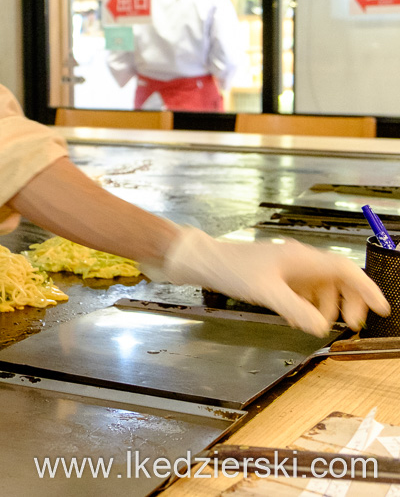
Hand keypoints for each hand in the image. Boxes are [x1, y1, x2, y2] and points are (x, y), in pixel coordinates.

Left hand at [157, 227, 387, 334]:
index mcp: (303, 259)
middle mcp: (300, 261)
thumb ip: (296, 310)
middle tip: (351, 325)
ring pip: (322, 287)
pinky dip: (309, 305)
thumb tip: (321, 327)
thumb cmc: (231, 269)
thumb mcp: (266, 293)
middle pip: (339, 279)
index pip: (346, 270)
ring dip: (328, 306)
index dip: (366, 289)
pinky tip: (300, 319)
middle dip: (349, 302)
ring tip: (322, 325)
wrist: (205, 261)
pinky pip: (305, 291)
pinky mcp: (278, 275)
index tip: (381, 308)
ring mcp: (289, 268)